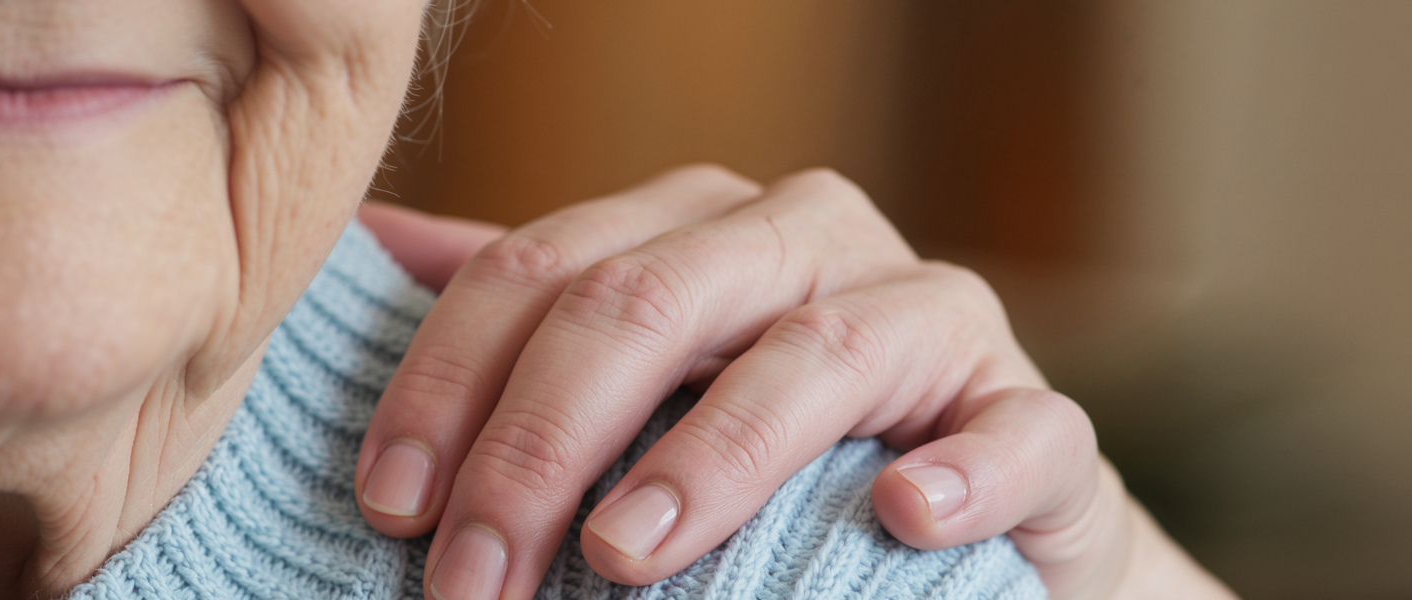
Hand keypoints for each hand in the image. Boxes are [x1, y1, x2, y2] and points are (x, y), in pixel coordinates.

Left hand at [356, 165, 1234, 599]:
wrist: (971, 510)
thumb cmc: (773, 450)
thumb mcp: (640, 373)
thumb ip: (527, 311)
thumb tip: (372, 243)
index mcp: (698, 225)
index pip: (543, 269)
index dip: (449, 384)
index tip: (390, 507)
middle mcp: (811, 240)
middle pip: (652, 304)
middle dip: (542, 448)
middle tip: (472, 583)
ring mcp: (933, 319)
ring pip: (815, 352)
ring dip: (710, 459)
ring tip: (626, 556)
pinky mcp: (1039, 417)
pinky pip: (1016, 429)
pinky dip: (960, 472)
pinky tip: (901, 515)